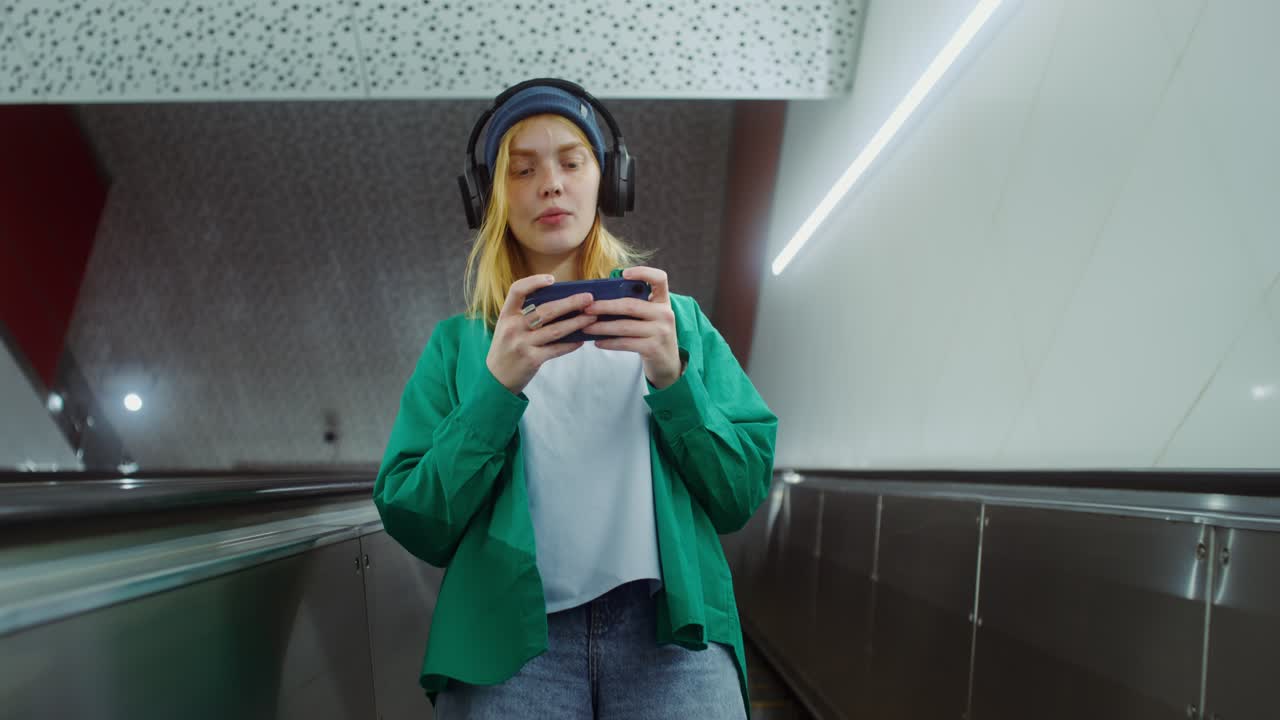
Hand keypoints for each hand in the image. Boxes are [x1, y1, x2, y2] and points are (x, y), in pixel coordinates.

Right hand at [486, 275, 598, 394]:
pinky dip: (571, 343)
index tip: (552, 279)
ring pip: (555, 329)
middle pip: (545, 310)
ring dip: (576, 322)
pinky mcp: (532, 359)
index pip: (517, 290)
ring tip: (592, 317)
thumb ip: (526, 316)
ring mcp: (522, 344)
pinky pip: (556, 349)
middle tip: (589, 298)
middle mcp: (513, 328)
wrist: (496, 379)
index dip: (534, 282)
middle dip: (570, 303)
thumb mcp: (509, 328)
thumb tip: (561, 304)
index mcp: (506, 315)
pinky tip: (582, 339)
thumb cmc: (507, 349)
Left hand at [584, 267, 683, 388]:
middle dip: (605, 306)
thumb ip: (635, 305)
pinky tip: (597, 342)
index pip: (659, 279)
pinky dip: (609, 342)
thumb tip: (601, 299)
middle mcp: (665, 314)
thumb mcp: (650, 316)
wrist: (667, 362)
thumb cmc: (651, 334)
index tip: (624, 274)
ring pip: (625, 326)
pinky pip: (626, 343)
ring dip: (602, 327)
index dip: (643, 272)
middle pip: (631, 305)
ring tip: (585, 326)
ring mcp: (661, 332)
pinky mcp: (653, 348)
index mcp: (663, 301)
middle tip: (587, 308)